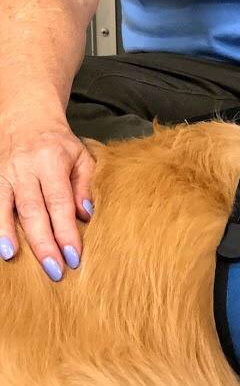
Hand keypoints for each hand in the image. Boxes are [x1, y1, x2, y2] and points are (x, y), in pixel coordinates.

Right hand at [0, 114, 93, 279]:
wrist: (25, 115)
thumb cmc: (60, 143)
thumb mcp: (82, 157)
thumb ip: (84, 186)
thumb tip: (85, 216)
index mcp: (51, 162)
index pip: (60, 203)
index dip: (66, 232)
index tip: (73, 257)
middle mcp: (24, 168)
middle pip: (33, 210)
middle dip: (43, 242)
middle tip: (54, 270)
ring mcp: (3, 171)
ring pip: (4, 206)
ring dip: (7, 233)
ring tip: (12, 257)